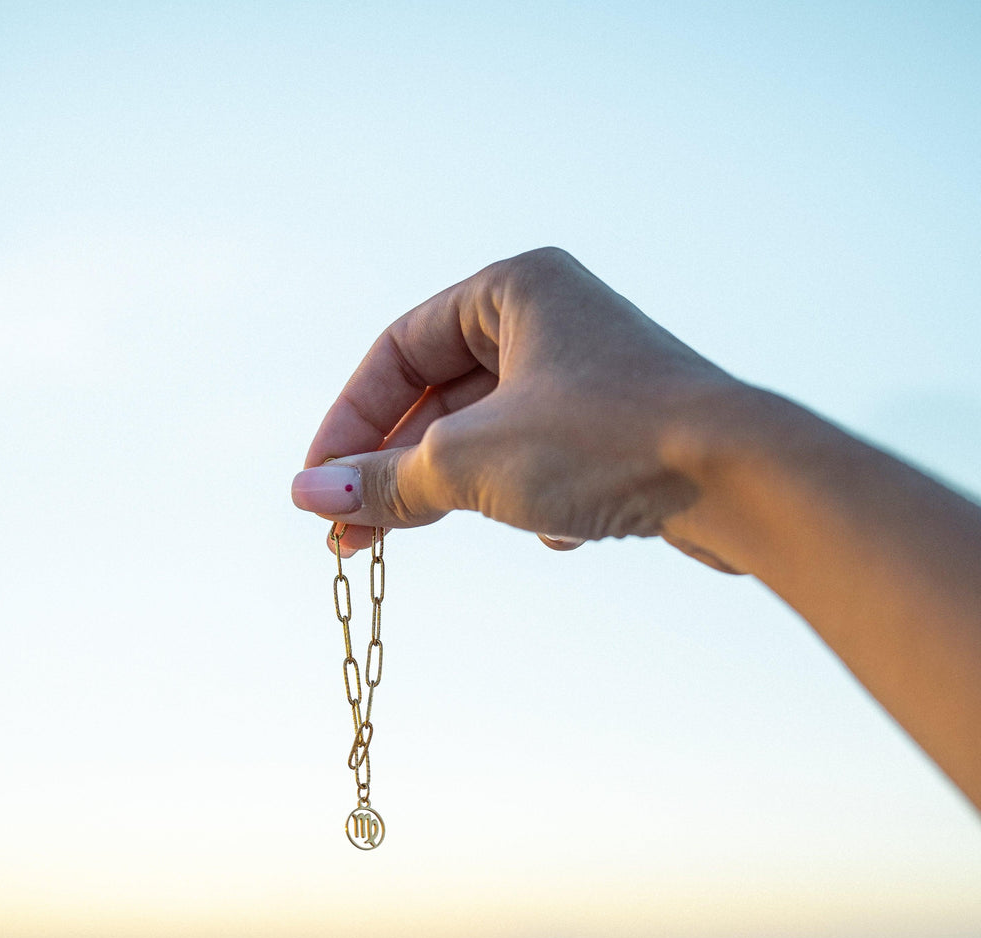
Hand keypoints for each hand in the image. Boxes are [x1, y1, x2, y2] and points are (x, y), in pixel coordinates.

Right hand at [292, 247, 743, 563]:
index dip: (348, 421)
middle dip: (393, 468)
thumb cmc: (607, 442)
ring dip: (454, 491)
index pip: (398, 350)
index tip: (317, 487)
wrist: (740, 478)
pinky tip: (557, 531)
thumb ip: (387, 479)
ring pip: (491, 436)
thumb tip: (308, 496)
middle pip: (441, 396)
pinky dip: (532, 501)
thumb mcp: (472, 461)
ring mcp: (592, 379)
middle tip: (347, 534)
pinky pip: (546, 464)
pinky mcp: (623, 434)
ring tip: (418, 538)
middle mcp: (555, 321)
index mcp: (514, 289)